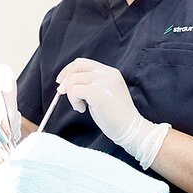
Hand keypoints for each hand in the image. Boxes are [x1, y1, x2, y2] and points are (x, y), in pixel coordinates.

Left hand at [56, 58, 170, 168]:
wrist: (131, 129)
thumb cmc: (115, 116)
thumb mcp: (103, 93)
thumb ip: (90, 84)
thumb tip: (65, 83)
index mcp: (110, 72)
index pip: (82, 63)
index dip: (68, 70)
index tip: (61, 82)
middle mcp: (108, 74)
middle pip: (76, 67)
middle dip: (65, 80)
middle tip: (62, 93)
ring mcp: (105, 82)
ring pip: (73, 80)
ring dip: (71, 95)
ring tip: (80, 106)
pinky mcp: (99, 94)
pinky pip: (75, 91)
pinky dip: (74, 101)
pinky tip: (82, 110)